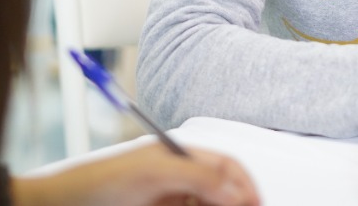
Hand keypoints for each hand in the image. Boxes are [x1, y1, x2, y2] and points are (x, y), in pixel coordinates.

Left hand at [12, 143, 259, 205]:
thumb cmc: (100, 182)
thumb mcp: (153, 173)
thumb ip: (198, 176)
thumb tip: (237, 190)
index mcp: (181, 156)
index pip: (227, 166)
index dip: (245, 184)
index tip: (257, 203)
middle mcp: (179, 178)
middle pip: (221, 191)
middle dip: (235, 202)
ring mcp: (169, 200)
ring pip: (206, 205)